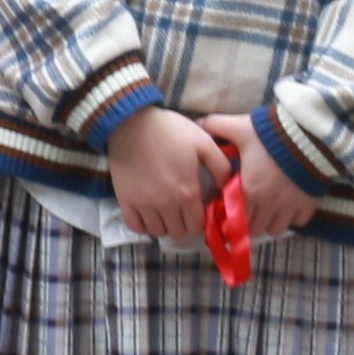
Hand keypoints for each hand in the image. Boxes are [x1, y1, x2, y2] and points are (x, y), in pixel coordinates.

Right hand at [108, 105, 228, 242]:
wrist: (133, 122)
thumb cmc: (171, 131)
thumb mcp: (204, 143)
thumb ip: (220, 168)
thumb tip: (227, 188)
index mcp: (187, 192)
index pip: (197, 226)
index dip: (201, 222)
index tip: (199, 210)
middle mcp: (166, 204)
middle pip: (178, 232)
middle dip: (184, 225)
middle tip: (183, 210)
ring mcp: (144, 204)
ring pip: (158, 232)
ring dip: (165, 225)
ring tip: (167, 211)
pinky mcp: (126, 200)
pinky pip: (136, 226)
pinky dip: (144, 225)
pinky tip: (149, 214)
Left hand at [195, 114, 313, 239]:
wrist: (309, 133)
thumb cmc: (270, 133)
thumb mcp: (240, 127)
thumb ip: (216, 126)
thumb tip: (198, 123)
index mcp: (249, 190)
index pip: (235, 219)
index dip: (231, 218)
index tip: (231, 211)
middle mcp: (268, 204)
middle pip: (255, 229)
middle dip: (250, 223)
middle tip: (249, 211)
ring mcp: (290, 206)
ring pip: (276, 230)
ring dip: (270, 223)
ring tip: (268, 211)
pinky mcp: (309, 204)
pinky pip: (298, 222)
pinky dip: (293, 218)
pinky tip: (288, 207)